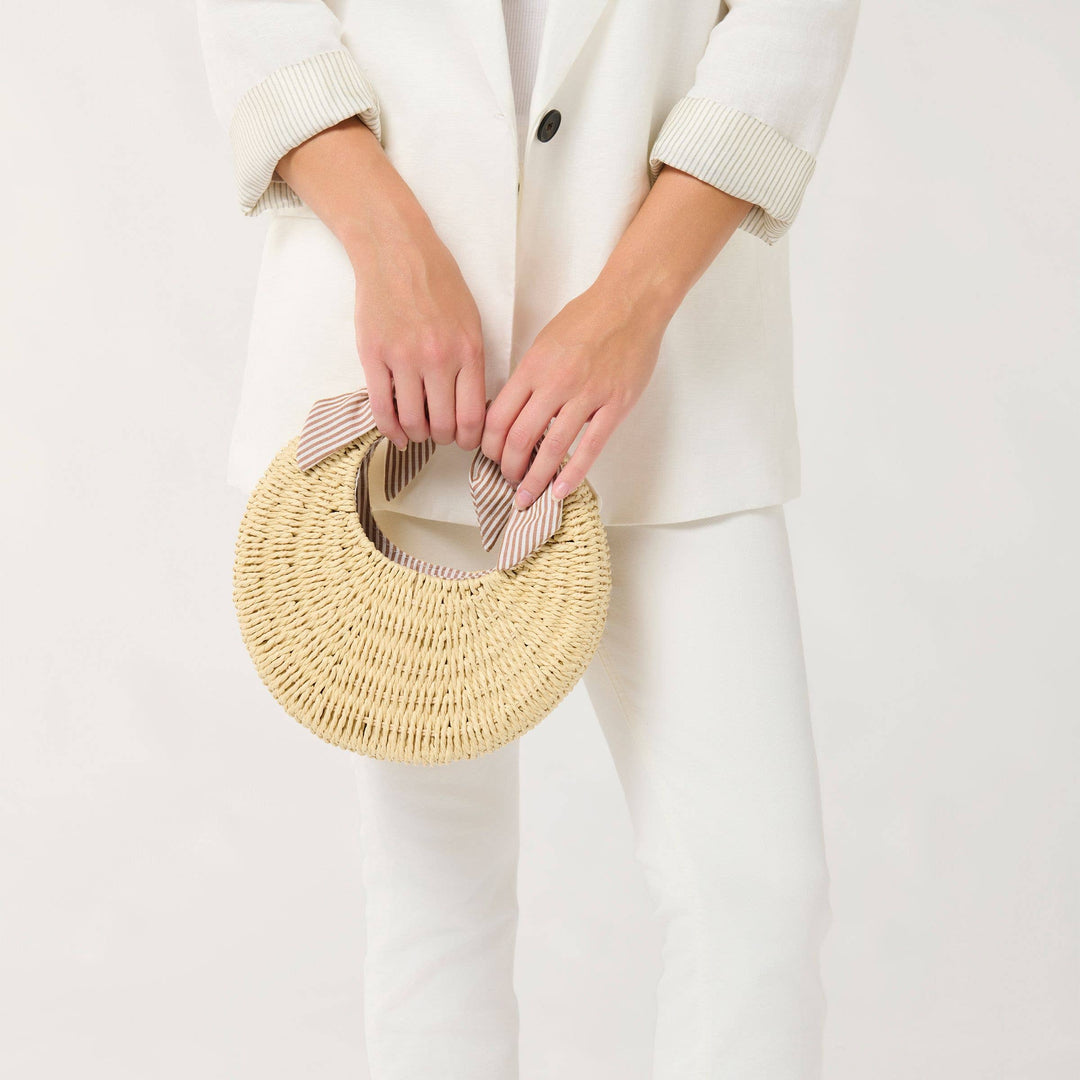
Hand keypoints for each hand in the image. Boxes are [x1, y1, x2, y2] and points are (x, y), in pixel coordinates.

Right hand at [346, 209, 486, 452]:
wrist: (396, 250)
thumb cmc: (437, 283)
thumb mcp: (470, 320)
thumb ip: (472, 363)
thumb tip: (470, 406)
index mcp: (468, 350)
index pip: (473, 415)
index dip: (470, 438)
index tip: (466, 441)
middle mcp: (438, 358)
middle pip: (443, 425)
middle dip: (443, 438)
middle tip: (440, 434)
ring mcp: (403, 358)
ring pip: (412, 420)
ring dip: (417, 434)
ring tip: (418, 430)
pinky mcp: (373, 356)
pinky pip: (382, 408)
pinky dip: (390, 429)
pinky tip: (397, 434)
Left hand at [480, 277, 668, 508]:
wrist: (630, 303)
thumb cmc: (587, 318)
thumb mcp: (544, 342)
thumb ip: (528, 378)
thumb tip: (513, 412)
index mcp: (532, 367)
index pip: (498, 417)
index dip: (489, 445)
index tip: (491, 458)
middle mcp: (555, 383)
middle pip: (518, 438)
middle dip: (508, 467)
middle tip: (508, 480)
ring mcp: (586, 396)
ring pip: (551, 448)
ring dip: (535, 478)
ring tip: (527, 496)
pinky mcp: (614, 405)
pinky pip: (590, 447)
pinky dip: (572, 473)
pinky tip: (560, 491)